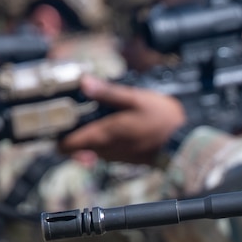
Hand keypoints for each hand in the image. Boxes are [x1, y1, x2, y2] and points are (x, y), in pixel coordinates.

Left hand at [59, 76, 187, 163]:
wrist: (184, 142)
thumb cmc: (163, 120)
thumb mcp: (135, 98)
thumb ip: (108, 92)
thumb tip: (84, 82)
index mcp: (102, 135)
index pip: (65, 146)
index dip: (57, 134)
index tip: (58, 120)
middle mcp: (105, 149)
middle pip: (76, 148)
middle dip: (73, 133)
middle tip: (77, 114)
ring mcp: (115, 156)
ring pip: (90, 150)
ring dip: (90, 136)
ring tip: (98, 116)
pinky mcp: (125, 159)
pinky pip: (106, 151)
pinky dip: (105, 140)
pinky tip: (116, 125)